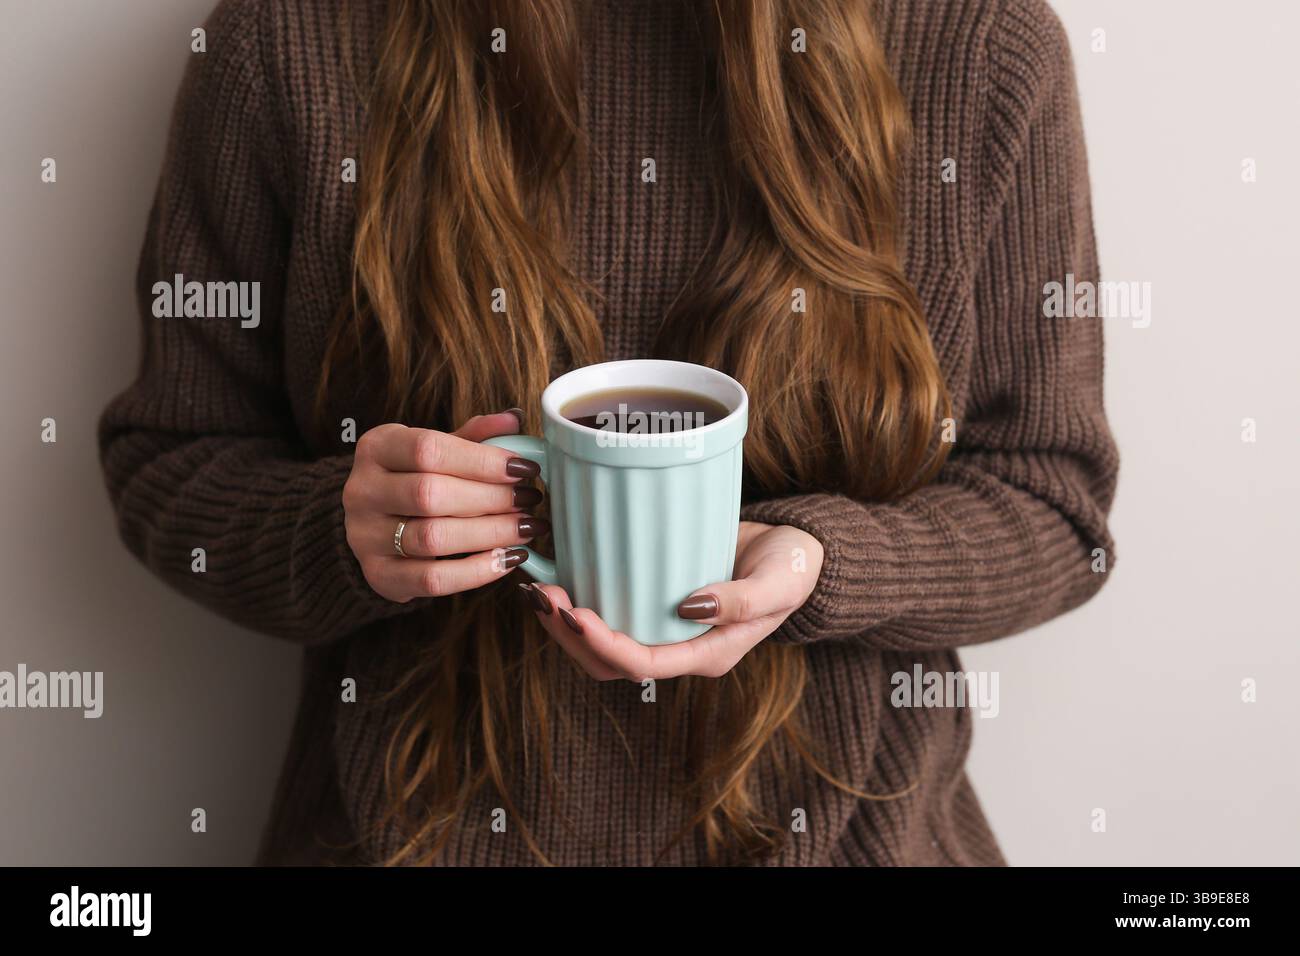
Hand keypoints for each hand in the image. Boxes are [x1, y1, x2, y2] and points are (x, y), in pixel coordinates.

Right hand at [343, 412, 546, 601]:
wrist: (376, 522)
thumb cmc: (416, 477)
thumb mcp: (437, 448)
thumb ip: (473, 435)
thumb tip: (513, 420)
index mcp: (377, 447)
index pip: (428, 450)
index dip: (482, 460)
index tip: (524, 469)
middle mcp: (362, 490)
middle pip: (429, 494)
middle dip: (491, 498)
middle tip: (530, 500)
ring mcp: (365, 536)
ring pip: (431, 538)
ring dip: (490, 534)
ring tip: (527, 527)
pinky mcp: (379, 575)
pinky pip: (432, 579)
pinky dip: (476, 571)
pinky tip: (507, 558)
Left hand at [522, 521, 823, 679]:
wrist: (796, 551)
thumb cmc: (792, 566)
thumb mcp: (779, 581)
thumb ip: (741, 599)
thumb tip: (689, 607)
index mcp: (708, 654)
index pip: (645, 664)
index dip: (606, 645)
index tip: (577, 613)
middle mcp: (680, 648)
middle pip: (610, 664)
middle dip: (571, 636)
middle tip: (543, 596)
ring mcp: (665, 627)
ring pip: (601, 645)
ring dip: (565, 623)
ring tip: (539, 590)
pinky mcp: (654, 601)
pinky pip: (609, 613)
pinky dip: (578, 600)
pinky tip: (557, 574)